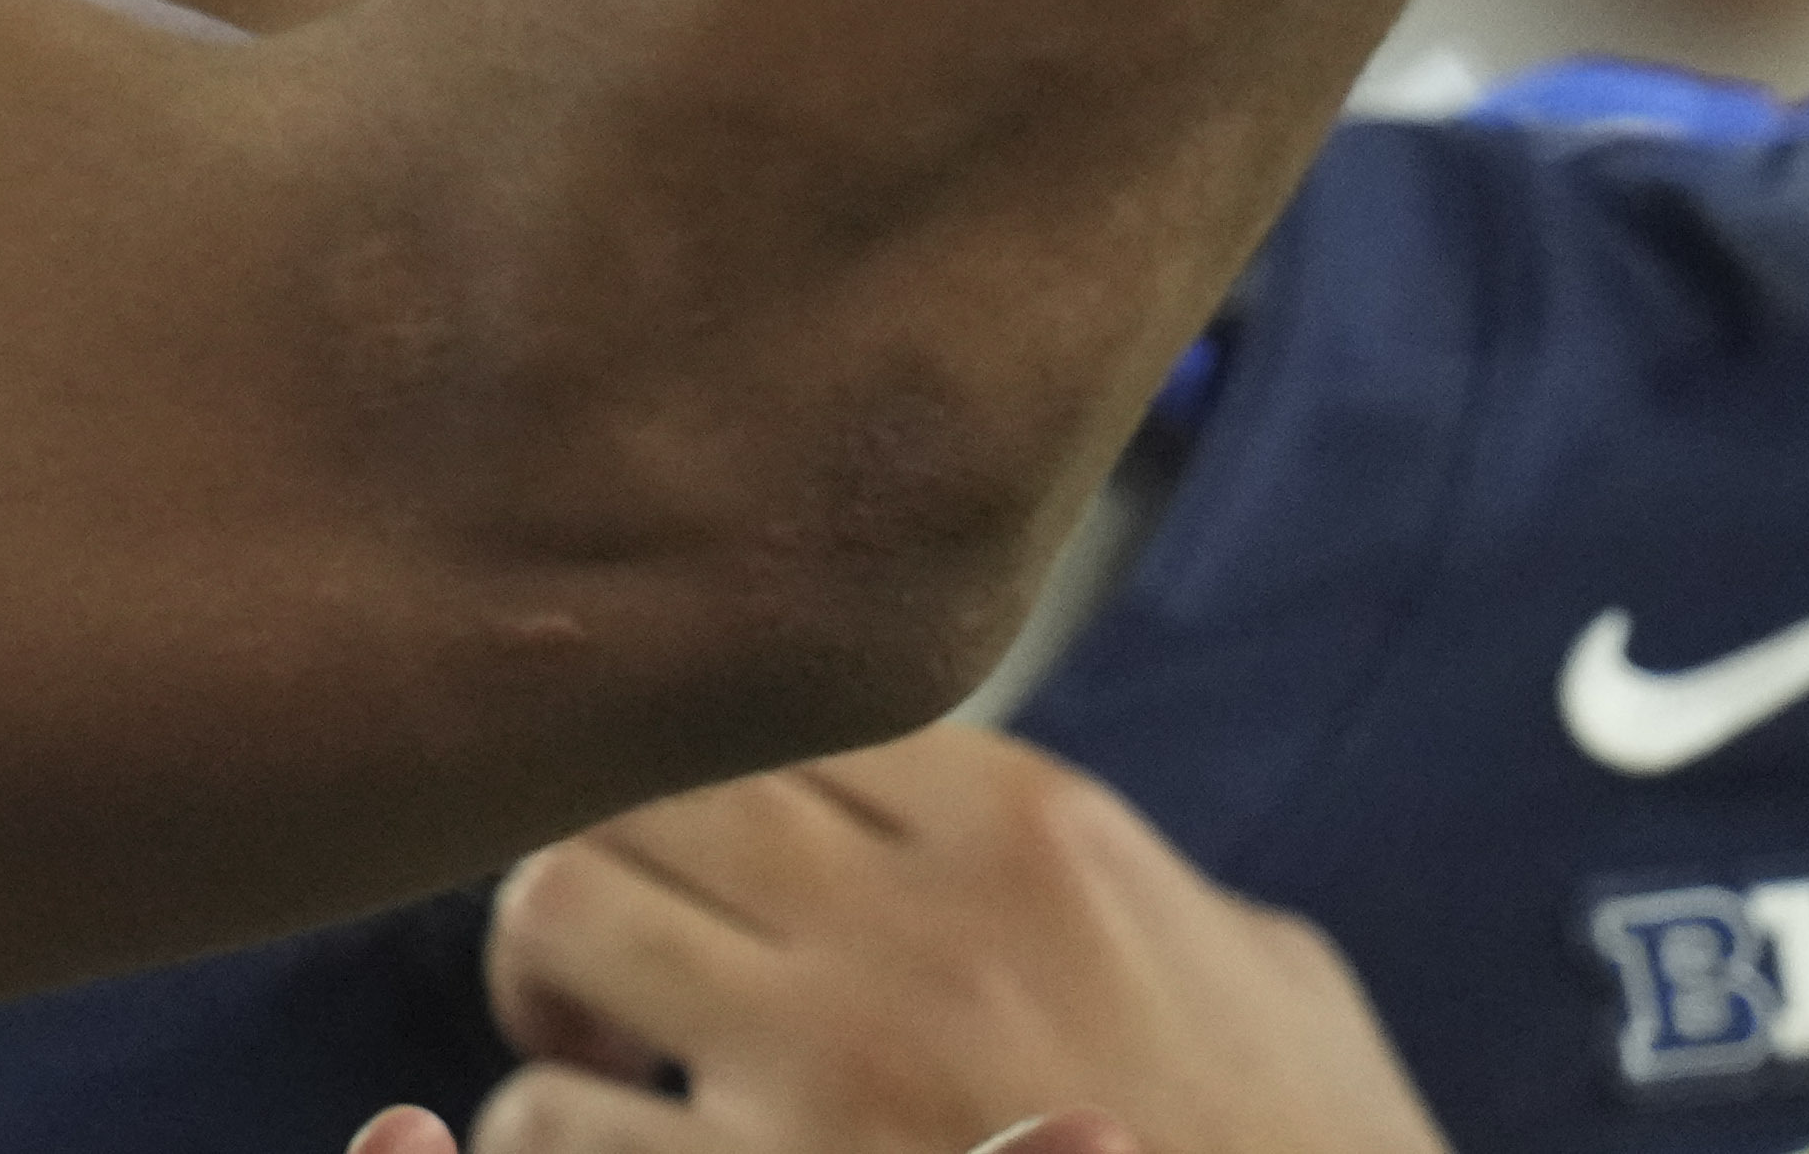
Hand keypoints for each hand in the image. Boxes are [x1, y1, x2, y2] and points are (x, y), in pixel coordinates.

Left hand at [468, 729, 1439, 1153]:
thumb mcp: (1269, 985)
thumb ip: (1143, 889)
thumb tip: (1079, 866)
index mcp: (1035, 828)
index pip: (786, 699)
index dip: (723, 781)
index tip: (723, 863)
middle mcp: (917, 915)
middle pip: (644, 772)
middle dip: (599, 852)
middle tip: (615, 959)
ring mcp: (831, 1060)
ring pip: (561, 905)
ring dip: (545, 982)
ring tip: (590, 1056)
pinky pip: (550, 1126)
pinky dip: (539, 1138)